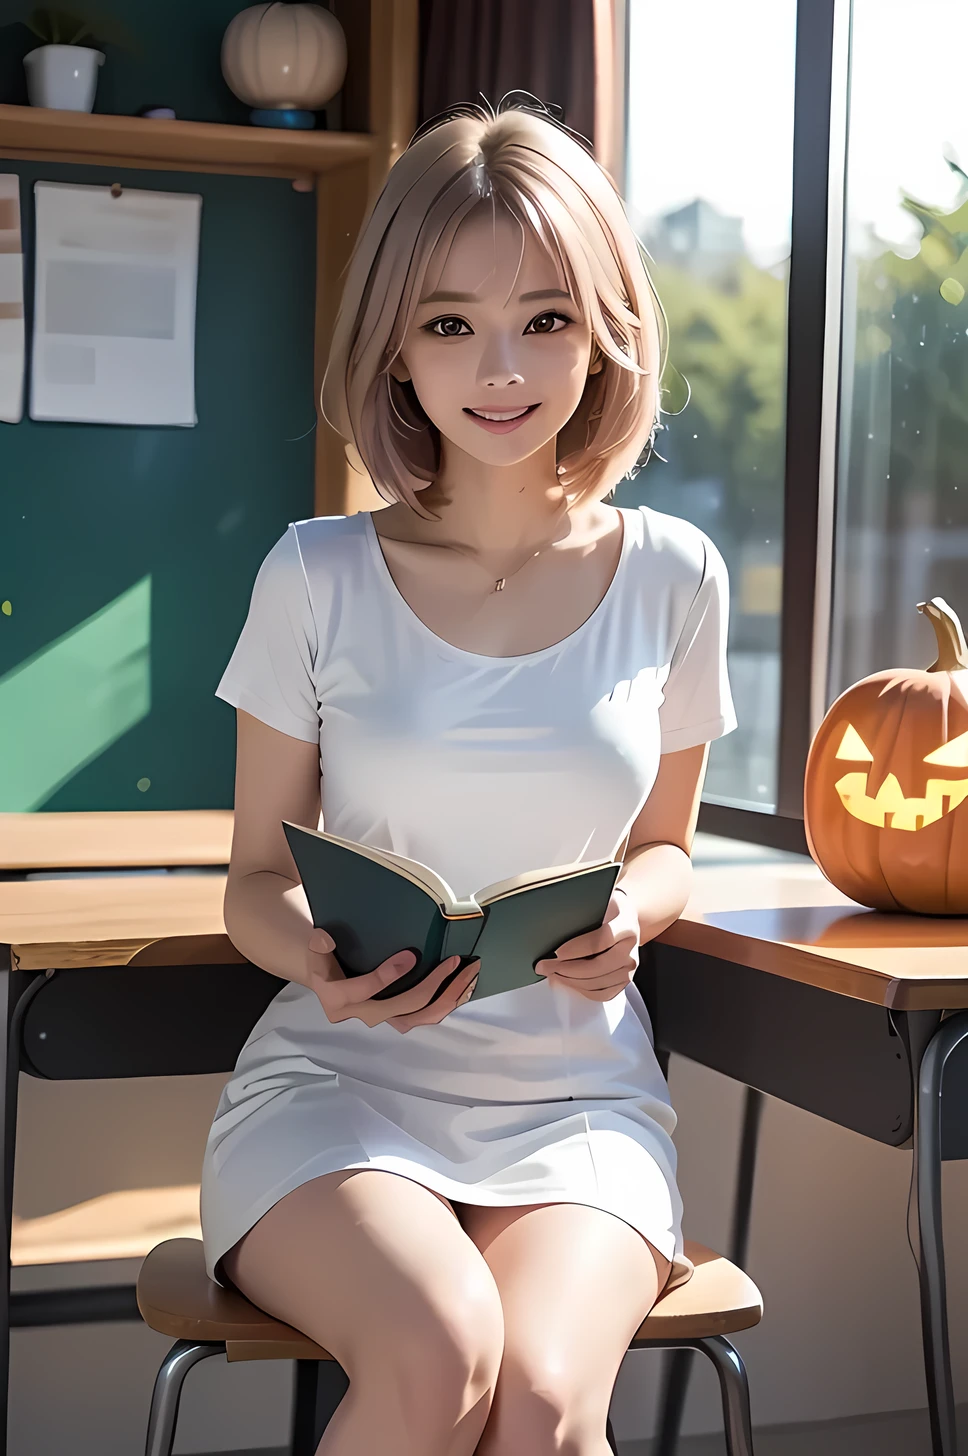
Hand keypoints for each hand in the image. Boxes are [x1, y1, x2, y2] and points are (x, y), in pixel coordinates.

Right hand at [305, 928, 480, 1033]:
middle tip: (454, 962)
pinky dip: (446, 1003)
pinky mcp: (397, 1018)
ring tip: (468, 976)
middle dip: (432, 986)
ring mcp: (382, 1019)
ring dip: (446, 999)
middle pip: (402, 1008)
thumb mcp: (315, 950)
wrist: (326, 979)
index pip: (366, 991)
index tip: (411, 957)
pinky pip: (425, 1017)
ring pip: (419, 1018)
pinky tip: (464, 987)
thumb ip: (319, 944)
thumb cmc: (324, 960)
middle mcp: (362, 1014)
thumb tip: (326, 938)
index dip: (388, 976)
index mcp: (338, 998)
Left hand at [533, 887, 639, 1001]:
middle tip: (545, 966)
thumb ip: (583, 910)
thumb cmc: (609, 910)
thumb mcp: (599, 901)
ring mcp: (629, 969)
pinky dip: (581, 989)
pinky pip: (602, 994)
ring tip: (552, 972)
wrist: (627, 919)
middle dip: (566, 968)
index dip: (577, 948)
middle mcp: (631, 950)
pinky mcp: (624, 982)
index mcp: (627, 926)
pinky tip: (567, 980)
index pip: (601, 941)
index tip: (556, 952)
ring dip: (570, 980)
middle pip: (598, 966)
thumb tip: (552, 918)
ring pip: (597, 982)